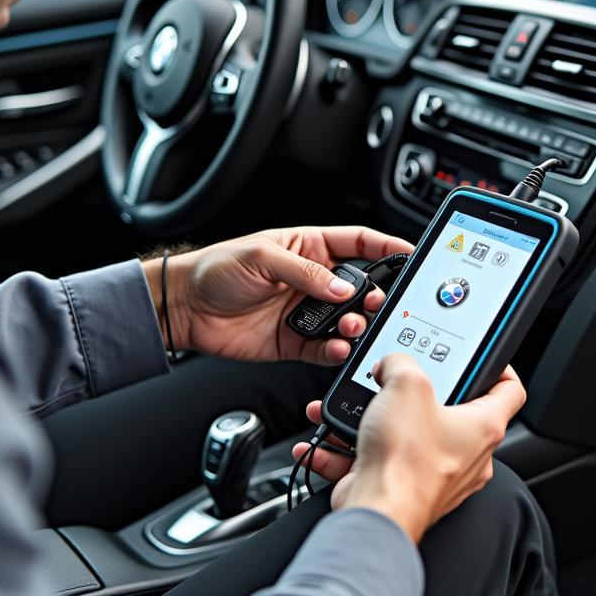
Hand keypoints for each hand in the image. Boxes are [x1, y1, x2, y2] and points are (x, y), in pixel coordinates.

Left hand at [144, 226, 413, 364]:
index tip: (410, 255)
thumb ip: (304, 273)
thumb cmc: (214, 270)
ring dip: (355, 327)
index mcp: (308, 248)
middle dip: (375, 297)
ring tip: (351, 330)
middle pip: (359, 287)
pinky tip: (335, 349)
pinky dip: (334, 352)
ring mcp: (304, 312)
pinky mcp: (294, 342)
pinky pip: (324, 349)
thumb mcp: (260, 258)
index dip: (386, 248)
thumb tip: (340, 287)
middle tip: (377, 306)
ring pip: (346, 322)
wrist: (184, 308)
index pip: (359, 243)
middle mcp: (312, 280)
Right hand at [293, 355, 525, 543]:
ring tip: (355, 409)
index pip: (509, 390)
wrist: (377, 513)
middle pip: (449, 411)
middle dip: (415, 393)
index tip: (478, 356)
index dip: (497, 366)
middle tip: (398, 380)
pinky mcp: (404, 488)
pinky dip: (353, 450)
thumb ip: (401, 363)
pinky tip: (332, 441)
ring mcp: (436, 475)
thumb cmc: (405, 461)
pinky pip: (379, 460)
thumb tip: (393, 364)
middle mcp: (467, 455)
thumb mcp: (405, 385)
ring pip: (407, 435)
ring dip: (375, 420)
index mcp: (483, 427)